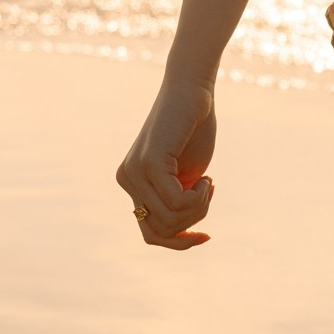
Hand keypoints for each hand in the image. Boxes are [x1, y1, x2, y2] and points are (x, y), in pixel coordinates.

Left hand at [115, 75, 216, 249]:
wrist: (193, 91)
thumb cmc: (193, 131)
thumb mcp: (186, 179)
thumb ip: (176, 206)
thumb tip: (179, 237)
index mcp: (132, 184)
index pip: (151, 235)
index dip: (180, 243)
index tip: (205, 235)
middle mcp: (126, 179)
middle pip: (163, 231)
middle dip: (194, 221)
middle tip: (207, 193)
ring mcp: (135, 171)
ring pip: (172, 220)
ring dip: (200, 208)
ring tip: (208, 183)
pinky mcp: (149, 163)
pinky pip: (178, 203)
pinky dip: (200, 197)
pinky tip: (207, 176)